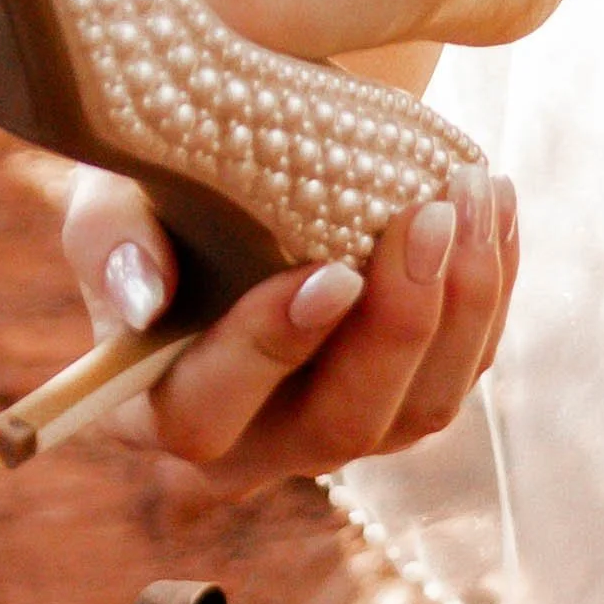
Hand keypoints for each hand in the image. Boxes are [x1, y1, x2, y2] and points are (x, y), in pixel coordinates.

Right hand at [61, 162, 517, 494]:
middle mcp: (255, 441)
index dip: (269, 352)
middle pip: (340, 429)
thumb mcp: (112, 193)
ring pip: (424, 409)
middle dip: (396, 326)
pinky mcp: (411, 396)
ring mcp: (344, 425)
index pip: (205, 416)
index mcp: (159, 406)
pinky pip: (469, 364)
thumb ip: (109, 240)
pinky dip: (492, 285)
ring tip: (470, 192)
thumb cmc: (160, 185)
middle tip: (428, 216)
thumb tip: (145, 297)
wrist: (245, 163)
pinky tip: (494, 203)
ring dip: (463, 302)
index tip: (334, 272)